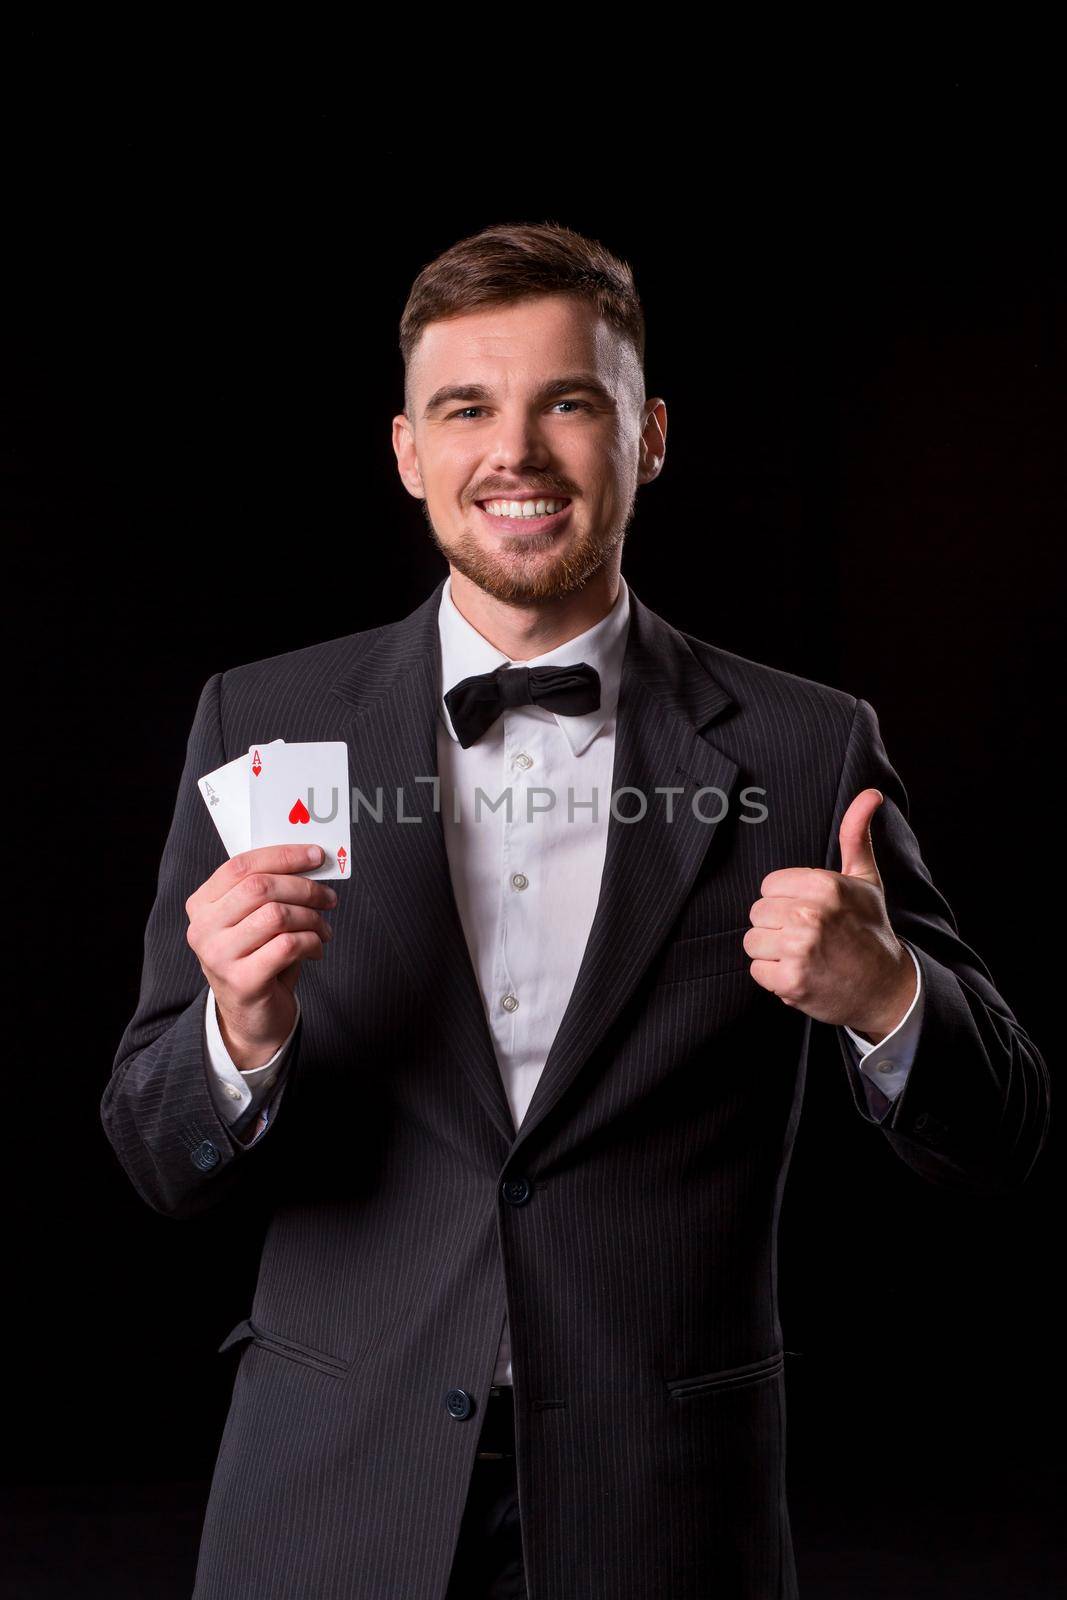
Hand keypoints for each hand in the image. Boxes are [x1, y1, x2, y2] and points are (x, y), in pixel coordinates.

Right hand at [185, 844, 336, 1070]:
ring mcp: (218, 956)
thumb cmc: (258, 958)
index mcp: (202, 905)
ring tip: (323, 929)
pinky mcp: (242, 981)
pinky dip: (312, 943)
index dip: (282, 856)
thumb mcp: (253, 920)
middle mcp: (203, 929)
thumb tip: (310, 860)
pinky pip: (288, 946)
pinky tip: (315, 950)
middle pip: (260, 887)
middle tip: (329, 898)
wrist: (251, 1017)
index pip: (241, 865)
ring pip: (277, 915)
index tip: (315, 856)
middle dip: (304, 888)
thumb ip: (269, 890)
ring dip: (312, 918)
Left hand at [744, 788, 916, 1041]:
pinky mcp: (791, 981)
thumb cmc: (871, 930)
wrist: (887, 988)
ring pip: (752, 941)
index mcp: (824, 885)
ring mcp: (799, 949)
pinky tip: (802, 975)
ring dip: (773, 953)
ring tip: (804, 956)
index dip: (786, 900)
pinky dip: (775, 978)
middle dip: (777, 926)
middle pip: (757, 913)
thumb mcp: (866, 880)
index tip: (810, 913)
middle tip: (809, 937)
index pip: (768, 886)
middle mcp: (810, 914)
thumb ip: (856, 835)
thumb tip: (870, 794)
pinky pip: (757, 971)